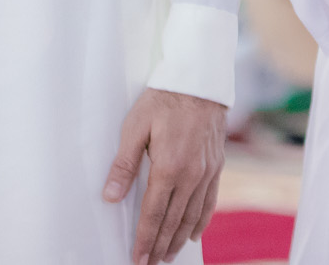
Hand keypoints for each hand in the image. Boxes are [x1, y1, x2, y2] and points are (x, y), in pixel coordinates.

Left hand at [102, 88, 226, 264]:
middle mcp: (191, 175)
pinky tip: (193, 233)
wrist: (199, 81)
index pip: (154, 213)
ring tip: (168, 254)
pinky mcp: (216, 165)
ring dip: (179, 238)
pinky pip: (210, 201)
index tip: (138, 257)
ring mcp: (207, 171)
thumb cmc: (163, 100)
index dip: (145, 238)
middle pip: (174, 220)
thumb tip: (111, 195)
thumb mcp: (135, 127)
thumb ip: (124, 164)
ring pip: (193, 215)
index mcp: (168, 167)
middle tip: (151, 263)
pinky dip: (201, 221)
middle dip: (160, 245)